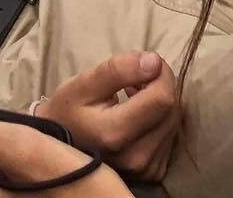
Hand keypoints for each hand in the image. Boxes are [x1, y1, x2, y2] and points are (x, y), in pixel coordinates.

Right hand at [41, 52, 180, 183]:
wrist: (59, 151)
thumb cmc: (68, 111)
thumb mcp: (84, 83)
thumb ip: (117, 70)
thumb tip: (154, 61)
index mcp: (115, 133)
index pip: (161, 98)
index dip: (162, 73)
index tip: (148, 60)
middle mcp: (135, 157)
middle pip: (172, 110)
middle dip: (162, 84)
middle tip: (139, 74)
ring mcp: (146, 168)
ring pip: (174, 122)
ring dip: (161, 100)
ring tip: (135, 93)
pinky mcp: (153, 172)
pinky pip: (170, 136)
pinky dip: (160, 118)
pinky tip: (140, 113)